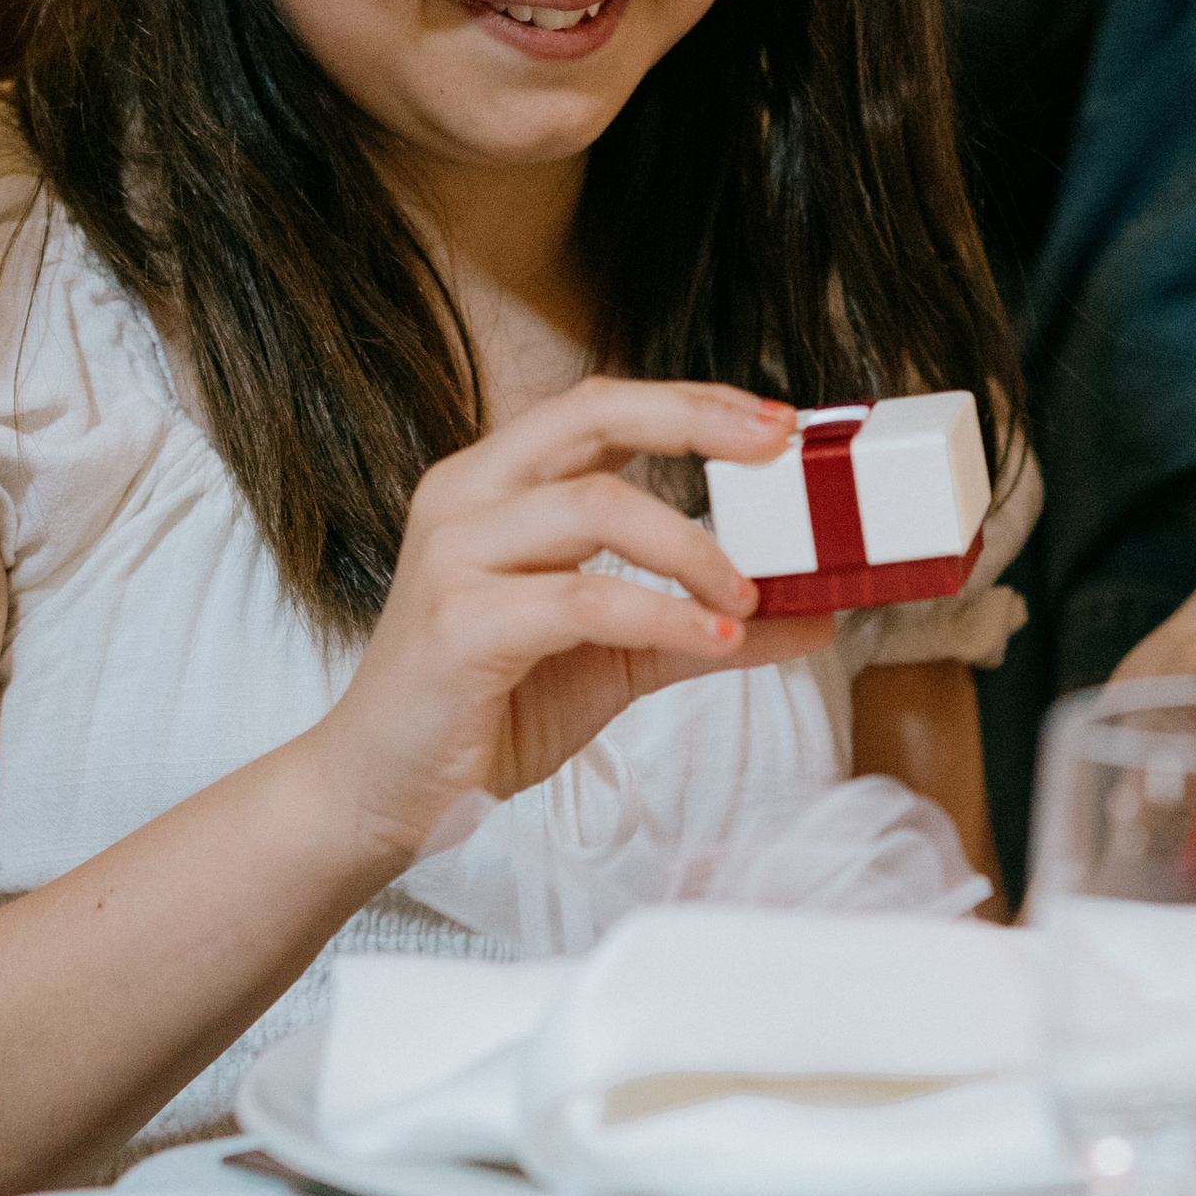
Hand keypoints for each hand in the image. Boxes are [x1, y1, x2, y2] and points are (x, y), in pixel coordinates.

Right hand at [317, 378, 830, 856]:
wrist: (382, 792)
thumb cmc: (487, 709)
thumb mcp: (616, 657)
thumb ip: (703, 625)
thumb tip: (813, 614)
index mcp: (497, 483)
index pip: (603, 408)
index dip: (694, 403)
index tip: (778, 423)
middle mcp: (468, 495)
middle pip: (593, 414)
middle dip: (697, 421)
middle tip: (779, 451)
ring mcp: (455, 554)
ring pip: (596, 504)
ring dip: (691, 548)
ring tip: (745, 597)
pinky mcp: (459, 622)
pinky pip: (582, 599)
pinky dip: (661, 615)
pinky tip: (712, 637)